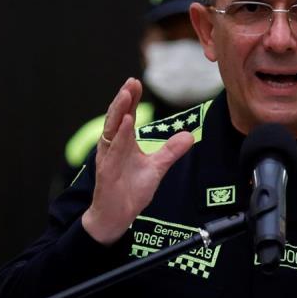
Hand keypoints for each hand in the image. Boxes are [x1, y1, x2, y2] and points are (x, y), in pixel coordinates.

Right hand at [81, 78, 193, 244]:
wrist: (116, 216)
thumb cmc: (130, 190)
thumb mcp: (156, 168)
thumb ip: (170, 151)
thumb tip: (188, 136)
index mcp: (123, 142)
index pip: (126, 115)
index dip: (131, 99)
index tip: (137, 82)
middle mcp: (113, 146)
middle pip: (117, 117)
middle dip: (124, 98)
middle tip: (132, 81)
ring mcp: (108, 157)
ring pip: (112, 129)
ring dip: (119, 110)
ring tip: (127, 94)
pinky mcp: (107, 171)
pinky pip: (113, 150)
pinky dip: (120, 136)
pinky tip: (127, 122)